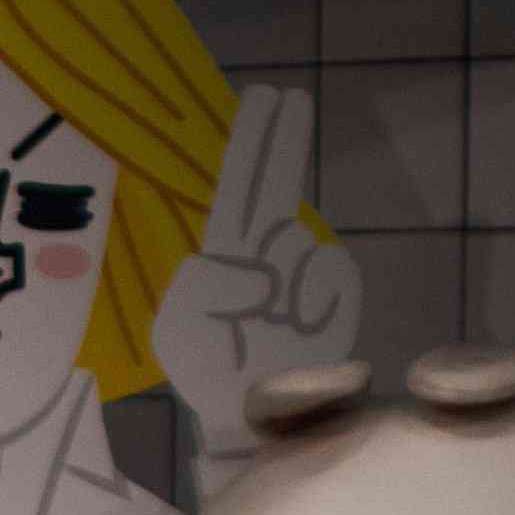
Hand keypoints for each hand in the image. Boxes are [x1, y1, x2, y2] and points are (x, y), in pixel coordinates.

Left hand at [144, 84, 361, 431]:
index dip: (254, 141)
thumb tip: (259, 271)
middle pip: (273, 186)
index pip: (239, 186)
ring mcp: (300, 273)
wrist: (249, 418)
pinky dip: (316, 298)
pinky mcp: (333, 296)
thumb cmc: (209, 373)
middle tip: (291, 97)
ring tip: (267, 325)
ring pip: (298, 244)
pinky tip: (301, 324)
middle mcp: (264, 253)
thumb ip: (202, 291)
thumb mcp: (181, 335)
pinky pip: (331, 270)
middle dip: (281, 140)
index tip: (267, 96)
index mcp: (224, 253)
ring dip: (281, 284)